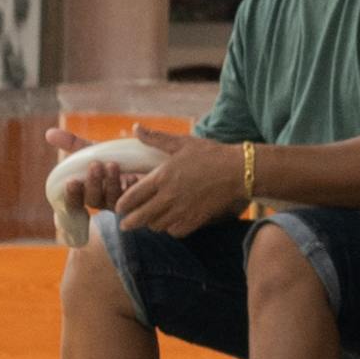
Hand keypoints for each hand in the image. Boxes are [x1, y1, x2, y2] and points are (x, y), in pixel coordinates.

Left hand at [119, 137, 253, 236]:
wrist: (239, 171)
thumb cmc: (211, 154)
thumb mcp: (181, 142)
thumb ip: (156, 138)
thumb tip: (136, 127)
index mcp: (162, 177)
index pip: (132, 197)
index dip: (122, 205)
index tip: (119, 207)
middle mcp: (169, 197)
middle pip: (140, 217)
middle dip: (129, 222)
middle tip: (125, 224)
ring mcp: (182, 210)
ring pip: (156, 226)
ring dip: (150, 224)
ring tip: (149, 220)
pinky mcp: (196, 220)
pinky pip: (175, 231)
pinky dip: (170, 229)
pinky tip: (170, 222)